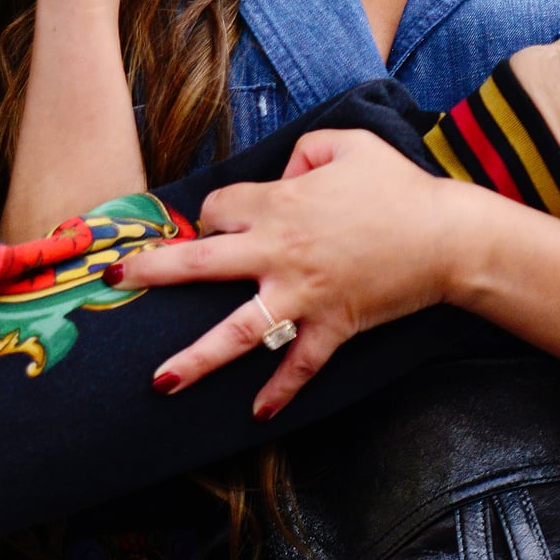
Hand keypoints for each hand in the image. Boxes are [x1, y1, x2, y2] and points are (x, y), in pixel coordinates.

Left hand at [109, 129, 460, 419]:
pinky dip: (279, 391)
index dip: (211, 214)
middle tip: (113, 281)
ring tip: (159, 383)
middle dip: (151, 272)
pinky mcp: (332, 326)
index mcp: (279, 205)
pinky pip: (298, 365)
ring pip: (236, 331)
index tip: (217, 222)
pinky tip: (256, 415)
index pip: (217, 210)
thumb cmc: (396, 185)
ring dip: (195, 360)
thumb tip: (281, 174)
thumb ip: (302, 150)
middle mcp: (279, 253)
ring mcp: (303, 296)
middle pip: (200, 265)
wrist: (447, 237)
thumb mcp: (345, 144)